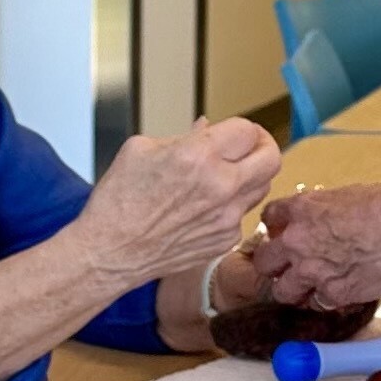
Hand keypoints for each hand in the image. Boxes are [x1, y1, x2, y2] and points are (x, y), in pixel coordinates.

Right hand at [82, 118, 281, 284]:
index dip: (243, 128)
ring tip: (227, 176)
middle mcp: (220, 186)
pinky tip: (206, 207)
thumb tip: (207, 129)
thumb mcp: (141, 150)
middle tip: (250, 147)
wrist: (109, 252)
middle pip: (272, 158)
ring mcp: (226, 217)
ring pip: (262, 187)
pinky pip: (243, 215)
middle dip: (263, 147)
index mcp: (198, 155)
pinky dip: (231, 206)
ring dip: (250, 176)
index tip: (236, 133)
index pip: (248, 130)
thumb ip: (182, 136)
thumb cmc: (118, 202)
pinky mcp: (225, 240)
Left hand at [252, 182, 380, 308]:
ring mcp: (313, 271)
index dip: (278, 228)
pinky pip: (316, 303)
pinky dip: (324, 300)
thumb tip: (320, 222)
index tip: (285, 233)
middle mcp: (299, 240)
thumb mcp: (350, 195)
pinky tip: (337, 291)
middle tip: (289, 264)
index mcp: (302, 208)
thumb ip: (324, 211)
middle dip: (275, 263)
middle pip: (264, 260)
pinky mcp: (334, 294)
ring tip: (309, 284)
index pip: (269, 219)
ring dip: (293, 288)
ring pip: (282, 290)